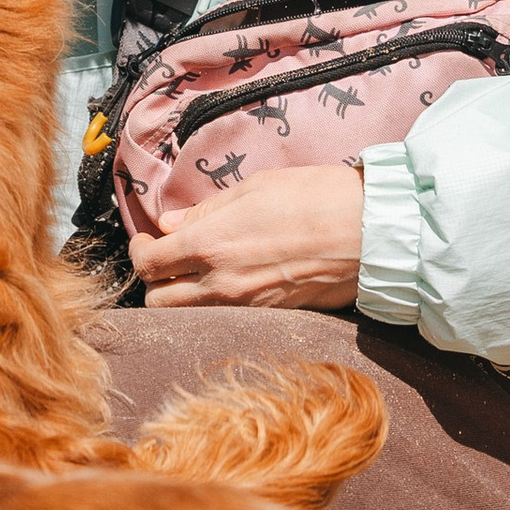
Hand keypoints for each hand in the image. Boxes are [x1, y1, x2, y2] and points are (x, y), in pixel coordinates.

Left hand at [128, 164, 366, 311]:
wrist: (371, 232)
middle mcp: (221, 284)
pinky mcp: (271, 317)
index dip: (138, 251)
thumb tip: (170, 224)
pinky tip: (226, 282)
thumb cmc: (315, 198)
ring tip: (192, 273)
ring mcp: (246, 307)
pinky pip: (223, 319)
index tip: (146, 239)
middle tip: (163, 258)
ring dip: (179, 298)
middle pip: (157, 302)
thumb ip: (204, 211)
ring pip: (187, 317)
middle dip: (152, 281)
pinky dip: (212, 307)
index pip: (148, 263)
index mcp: (210, 245)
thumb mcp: (252, 189)